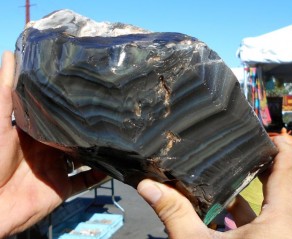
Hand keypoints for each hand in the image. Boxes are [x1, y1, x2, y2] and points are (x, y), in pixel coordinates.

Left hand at [0, 51, 106, 237]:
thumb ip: (5, 91)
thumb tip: (10, 53)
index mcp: (36, 131)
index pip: (57, 113)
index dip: (72, 102)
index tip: (91, 87)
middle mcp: (50, 148)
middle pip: (74, 135)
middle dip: (91, 125)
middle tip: (114, 109)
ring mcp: (58, 168)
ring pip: (84, 156)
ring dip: (100, 148)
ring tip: (121, 134)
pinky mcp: (64, 187)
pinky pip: (87, 181)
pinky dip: (100, 175)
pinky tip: (116, 165)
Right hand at [138, 136, 291, 238]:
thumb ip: (174, 212)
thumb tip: (146, 185)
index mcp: (283, 224)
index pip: (287, 173)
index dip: (278, 149)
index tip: (264, 133)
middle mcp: (291, 229)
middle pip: (282, 185)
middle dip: (260, 164)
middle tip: (239, 145)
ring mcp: (283, 237)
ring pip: (274, 205)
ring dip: (250, 189)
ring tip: (228, 168)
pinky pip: (267, 222)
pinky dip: (247, 212)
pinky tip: (224, 205)